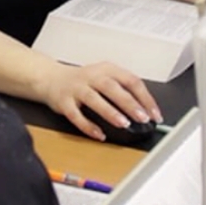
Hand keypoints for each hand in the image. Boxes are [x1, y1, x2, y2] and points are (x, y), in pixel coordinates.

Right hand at [36, 61, 161, 140]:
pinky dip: (88, 126)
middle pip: (111, 87)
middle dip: (128, 103)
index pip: (130, 80)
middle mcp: (91, 77)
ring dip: (109, 112)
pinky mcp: (63, 102)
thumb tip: (146, 112)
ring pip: (93, 98)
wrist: (51, 78)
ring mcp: (76, 88)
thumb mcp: (105, 77)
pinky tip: (99, 134)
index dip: (145, 97)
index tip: (155, 114)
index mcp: (106, 69)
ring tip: (123, 124)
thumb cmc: (83, 81)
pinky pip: (76, 114)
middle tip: (142, 117)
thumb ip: (123, 90)